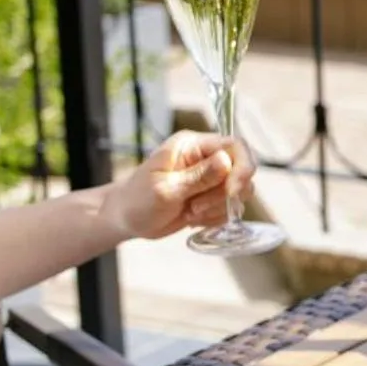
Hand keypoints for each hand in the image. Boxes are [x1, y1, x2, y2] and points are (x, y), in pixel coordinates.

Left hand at [100, 131, 255, 240]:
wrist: (125, 219)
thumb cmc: (137, 200)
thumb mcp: (165, 190)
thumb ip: (199, 176)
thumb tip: (227, 160)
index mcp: (193, 146)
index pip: (235, 146)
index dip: (241, 168)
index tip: (232, 191)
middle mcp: (206, 158)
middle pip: (242, 170)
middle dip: (224, 195)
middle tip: (196, 208)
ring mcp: (211, 178)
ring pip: (240, 192)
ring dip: (218, 208)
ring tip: (190, 213)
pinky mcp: (212, 197)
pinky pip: (230, 208)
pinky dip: (215, 218)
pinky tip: (192, 218)